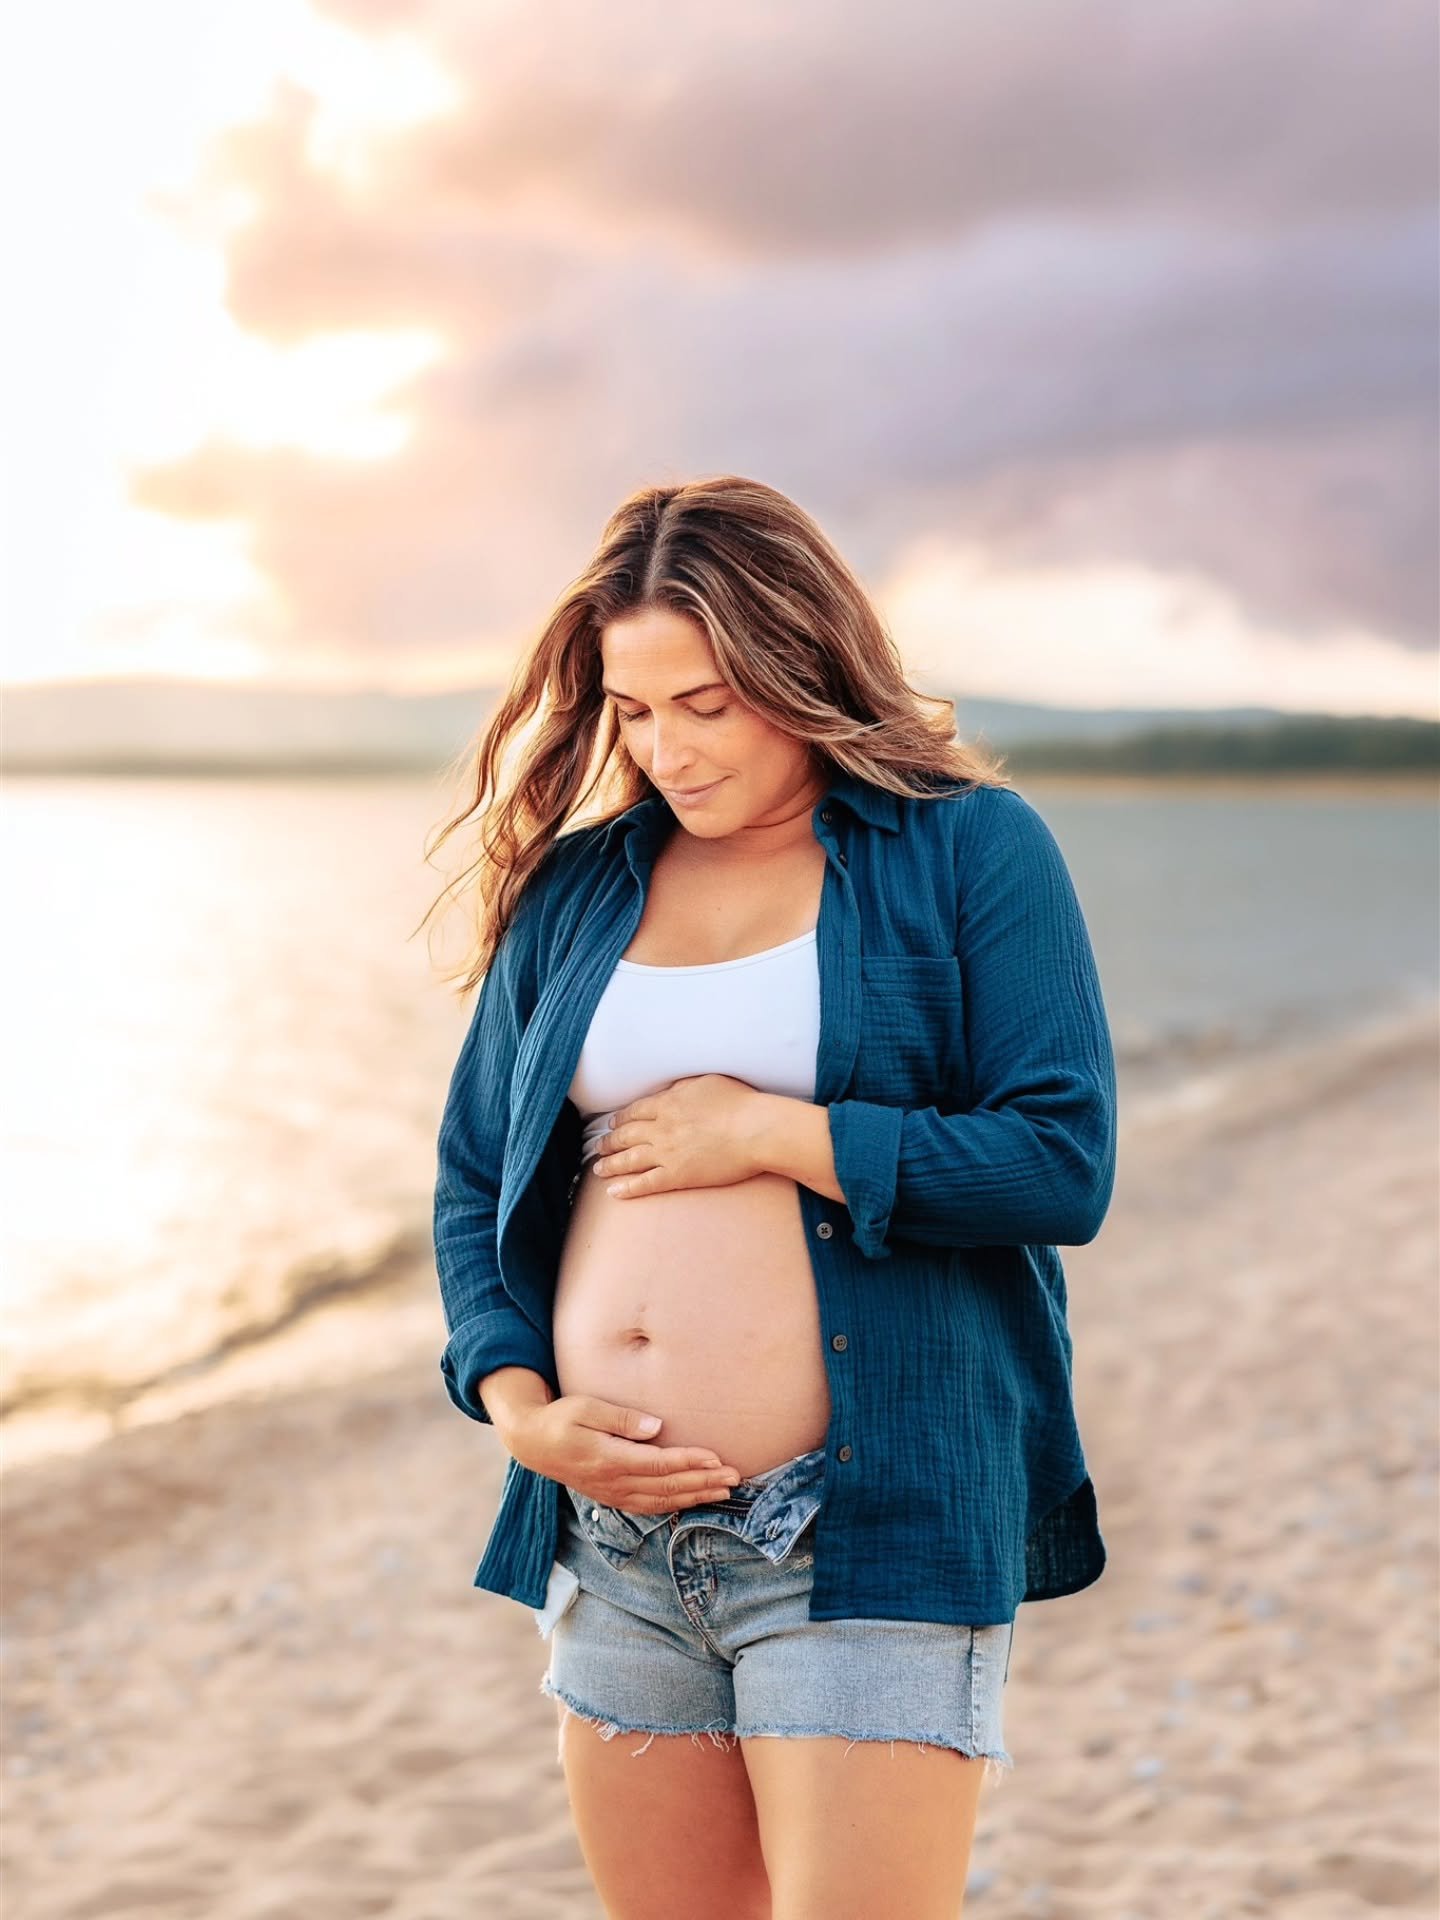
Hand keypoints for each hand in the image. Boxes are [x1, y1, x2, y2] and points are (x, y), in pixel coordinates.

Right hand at [506, 1394, 742, 1511]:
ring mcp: (613, 1494)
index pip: (658, 1465)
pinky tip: (693, 1500)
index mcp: (608, 1459)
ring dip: (695, 1496)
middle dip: (703, 1482)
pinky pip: (649, 1507)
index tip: (715, 1457)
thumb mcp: (587, 1407)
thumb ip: (622, 1418)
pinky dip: (675, 1505)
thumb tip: (657, 1427)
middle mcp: (613, 1482)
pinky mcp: (612, 1497)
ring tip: (724, 1490)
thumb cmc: (562, 1418)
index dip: (689, 1462)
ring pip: (662, 1501)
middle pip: (667, 1487)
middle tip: (734, 1476)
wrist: (533, 1443)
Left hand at [592, 1075, 769, 1197]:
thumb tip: (669, 1092)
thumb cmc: (738, 1103)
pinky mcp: (677, 1176)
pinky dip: (627, 1188)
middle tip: (598, 1147)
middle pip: (626, 1136)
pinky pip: (645, 1184)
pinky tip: (614, 1192)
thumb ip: (682, 1088)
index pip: (634, 1112)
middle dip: (609, 1142)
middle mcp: (660, 1128)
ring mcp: (666, 1154)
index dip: (620, 1119)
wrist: (754, 1130)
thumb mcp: (705, 1082)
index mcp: (667, 1104)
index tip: (612, 1124)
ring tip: (598, 1169)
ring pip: (629, 1160)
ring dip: (610, 1165)